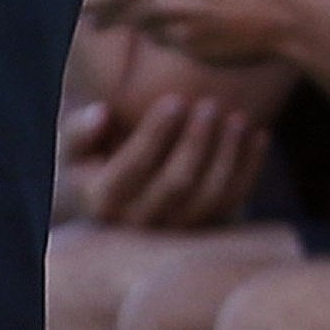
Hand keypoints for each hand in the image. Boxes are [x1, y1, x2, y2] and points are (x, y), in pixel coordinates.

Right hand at [60, 92, 269, 230]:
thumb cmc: (87, 160)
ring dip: (228, 155)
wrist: (108, 200)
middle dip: (197, 142)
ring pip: (210, 197)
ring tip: (236, 117)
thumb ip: (79, 130)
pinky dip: (249, 169)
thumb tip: (102, 114)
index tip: (176, 98)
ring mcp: (174, 231)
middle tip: (210, 104)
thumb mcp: (70, 146)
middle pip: (178, 184)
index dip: (157, 133)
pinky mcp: (204, 229)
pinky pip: (233, 202)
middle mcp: (138, 223)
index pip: (135, 166)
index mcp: (102, 200)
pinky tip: (258, 135)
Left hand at [77, 0, 316, 67]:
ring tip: (131, 18)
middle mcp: (168, 6)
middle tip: (92, 16)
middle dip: (105, 15)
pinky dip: (166, 36)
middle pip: (121, 14)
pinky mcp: (197, 54)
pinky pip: (171, 45)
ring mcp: (182, 34)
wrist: (295, 14)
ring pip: (145, 30)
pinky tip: (173, 28)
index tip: (78, 0)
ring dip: (137, 24)